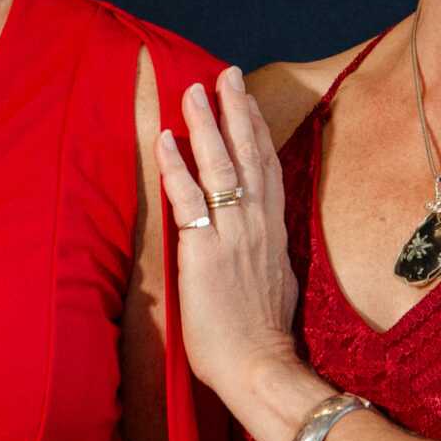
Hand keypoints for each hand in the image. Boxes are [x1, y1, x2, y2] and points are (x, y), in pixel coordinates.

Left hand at [153, 67, 304, 434]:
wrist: (259, 366)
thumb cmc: (261, 337)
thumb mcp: (274, 286)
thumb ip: (264, 257)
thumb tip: (258, 247)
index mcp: (273, 233)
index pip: (267, 169)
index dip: (256, 131)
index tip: (246, 100)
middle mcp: (257, 226)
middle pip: (249, 156)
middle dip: (236, 111)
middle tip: (224, 74)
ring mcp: (232, 236)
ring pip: (221, 167)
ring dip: (206, 126)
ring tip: (194, 90)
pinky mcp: (205, 252)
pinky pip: (189, 200)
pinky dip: (177, 168)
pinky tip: (166, 140)